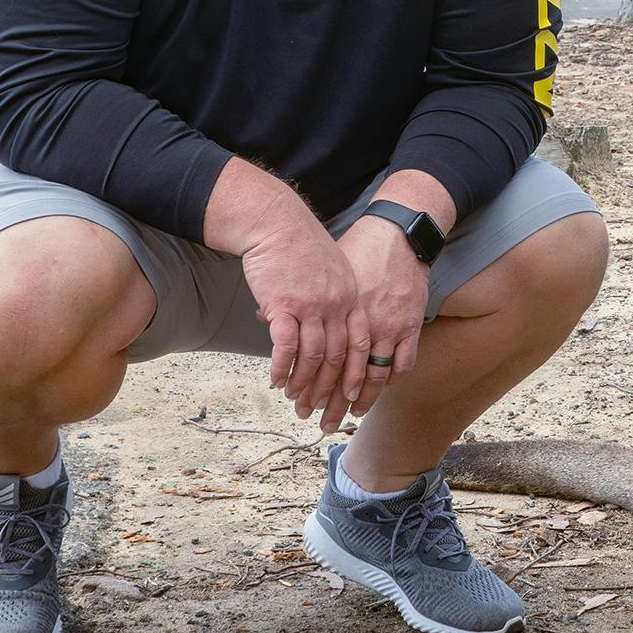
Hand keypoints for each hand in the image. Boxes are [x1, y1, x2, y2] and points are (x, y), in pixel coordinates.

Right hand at [238, 206, 368, 424]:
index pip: (358, 344)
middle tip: (316, 410)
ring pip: (312, 357)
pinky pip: (286, 346)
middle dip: (327, 389)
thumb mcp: (332, 270)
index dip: (354, 373)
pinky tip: (274, 380)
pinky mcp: (284, 305)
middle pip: (336, 357)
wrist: (276, 223)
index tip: (349, 395)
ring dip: (302, 383)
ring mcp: (311, 305)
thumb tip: (328, 325)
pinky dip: (281, 367)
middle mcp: (335, 304)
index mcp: (350, 298)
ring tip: (292, 398)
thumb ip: (334, 299)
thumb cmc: (300, 246)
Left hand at [315, 213, 428, 428]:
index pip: (317, 358)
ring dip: (359, 399)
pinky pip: (402, 361)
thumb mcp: (319, 272)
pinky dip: (391, 378)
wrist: (394, 232)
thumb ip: (295, 299)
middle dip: (327, 400)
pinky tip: (380, 389)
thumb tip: (265, 317)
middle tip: (315, 419)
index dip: (306, 382)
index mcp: (334, 312)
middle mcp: (360, 323)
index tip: (294, 398)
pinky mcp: (409, 323)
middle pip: (341, 373)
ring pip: (371, 375)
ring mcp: (388, 325)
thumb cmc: (356, 248)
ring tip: (348, 415)